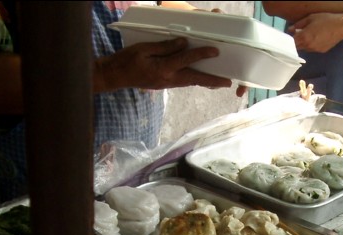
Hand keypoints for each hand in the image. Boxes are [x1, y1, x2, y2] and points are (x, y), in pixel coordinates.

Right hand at [95, 37, 231, 91]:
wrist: (115, 76)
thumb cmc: (127, 60)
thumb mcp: (143, 49)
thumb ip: (164, 47)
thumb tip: (182, 42)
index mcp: (162, 69)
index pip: (186, 60)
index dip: (201, 54)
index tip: (215, 51)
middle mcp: (168, 79)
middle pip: (195, 79)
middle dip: (212, 81)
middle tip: (228, 82)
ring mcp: (167, 84)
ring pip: (191, 82)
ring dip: (206, 82)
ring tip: (220, 82)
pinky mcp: (164, 85)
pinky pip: (183, 82)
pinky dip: (194, 80)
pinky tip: (201, 79)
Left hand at [289, 13, 342, 52]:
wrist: (340, 27)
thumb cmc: (325, 20)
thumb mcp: (310, 18)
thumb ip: (299, 24)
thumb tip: (290, 29)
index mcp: (304, 37)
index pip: (292, 42)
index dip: (290, 39)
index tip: (291, 35)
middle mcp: (308, 45)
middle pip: (297, 47)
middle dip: (296, 42)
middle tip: (299, 35)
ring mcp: (315, 50)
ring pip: (305, 49)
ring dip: (304, 44)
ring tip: (309, 36)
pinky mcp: (321, 51)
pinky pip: (312, 49)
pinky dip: (312, 45)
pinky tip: (317, 39)